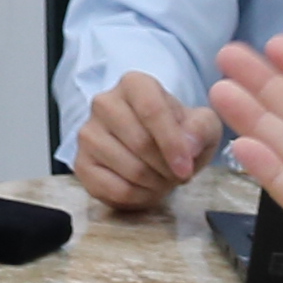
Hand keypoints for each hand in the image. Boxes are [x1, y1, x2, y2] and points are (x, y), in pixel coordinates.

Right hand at [65, 69, 217, 212]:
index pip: (152, 110)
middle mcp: (104, 103)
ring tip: (163, 181)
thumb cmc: (179, 131)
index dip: (172, 144)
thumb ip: (201, 129)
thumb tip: (187, 148)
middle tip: (178, 176)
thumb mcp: (202, 124)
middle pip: (140, 143)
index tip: (186, 169)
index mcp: (135, 84)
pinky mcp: (81, 163)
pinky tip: (146, 190)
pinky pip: (113, 189)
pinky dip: (138, 198)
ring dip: (155, 184)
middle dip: (166, 168)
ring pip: (129, 169)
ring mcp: (88, 134)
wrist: (155, 147)